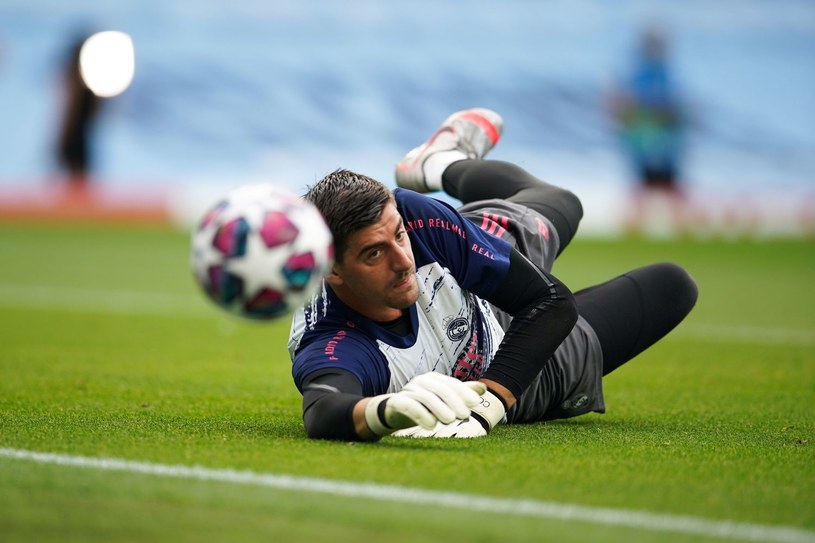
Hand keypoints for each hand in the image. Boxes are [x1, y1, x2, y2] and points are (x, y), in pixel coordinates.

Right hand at [364, 373, 485, 436]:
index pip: (451, 383)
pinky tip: (431, 426)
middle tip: (465, 415)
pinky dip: (421, 415)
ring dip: (439, 409)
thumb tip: (484, 389)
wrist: (393, 411)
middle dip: (454, 401)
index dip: (464, 392)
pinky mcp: (397, 402)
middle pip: (440, 389)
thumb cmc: (423, 405)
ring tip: (450, 421)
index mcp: (433, 379)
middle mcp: (421, 381)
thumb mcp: (442, 399)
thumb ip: (461, 394)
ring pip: (426, 397)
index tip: (475, 404)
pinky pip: (409, 406)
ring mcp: (408, 391)